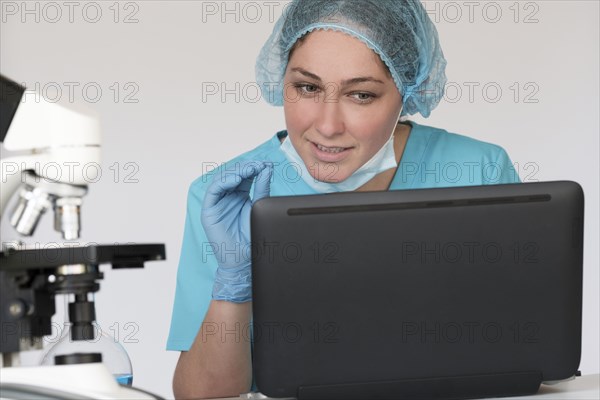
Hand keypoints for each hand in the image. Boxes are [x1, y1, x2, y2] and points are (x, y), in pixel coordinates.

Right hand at [201, 161, 272, 302]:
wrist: (244, 260)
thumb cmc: (251, 238)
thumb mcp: (260, 208)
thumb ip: (262, 189)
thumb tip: (266, 170)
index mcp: (240, 196)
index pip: (244, 176)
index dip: (254, 168)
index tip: (266, 165)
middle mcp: (228, 197)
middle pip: (233, 175)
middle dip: (246, 167)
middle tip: (258, 164)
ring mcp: (218, 203)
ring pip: (222, 180)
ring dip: (235, 172)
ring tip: (249, 170)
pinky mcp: (209, 211)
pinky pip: (214, 192)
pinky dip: (223, 183)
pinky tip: (236, 180)